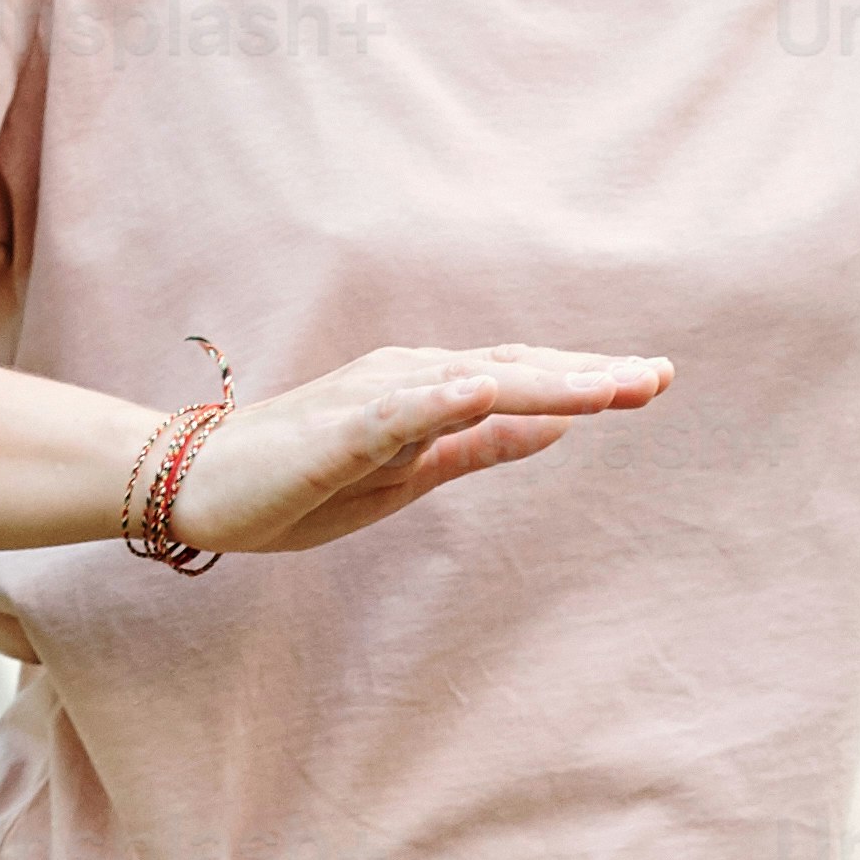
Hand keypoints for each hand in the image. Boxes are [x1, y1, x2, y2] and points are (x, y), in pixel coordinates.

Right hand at [174, 342, 674, 560]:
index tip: (653, 381)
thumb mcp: (409, 473)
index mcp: (429, 393)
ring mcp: (378, 398)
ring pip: (480, 381)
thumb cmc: (299, 481)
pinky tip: (503, 394)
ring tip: (614, 387)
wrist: (198, 488)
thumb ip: (479, 447)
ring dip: (549, 381)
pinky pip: (410, 408)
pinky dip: (459, 397)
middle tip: (661, 376)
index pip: (524, 380)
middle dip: (591, 376)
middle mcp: (412, 378)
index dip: (589, 381)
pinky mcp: (344, 427)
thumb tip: (558, 426)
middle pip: (517, 371)